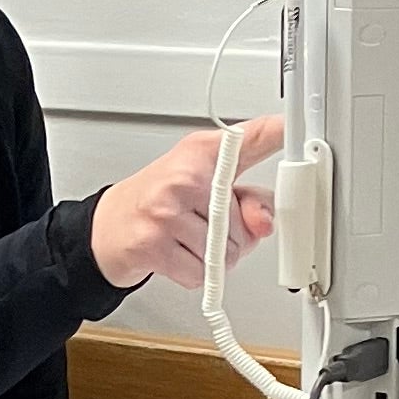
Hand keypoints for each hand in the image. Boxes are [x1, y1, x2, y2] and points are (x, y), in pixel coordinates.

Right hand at [88, 111, 283, 295]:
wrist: (109, 225)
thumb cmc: (161, 199)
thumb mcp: (206, 184)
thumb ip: (248, 197)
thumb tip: (263, 224)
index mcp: (200, 154)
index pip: (245, 140)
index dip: (273, 133)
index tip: (289, 124)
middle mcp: (182, 177)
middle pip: (243, 223)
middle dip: (233, 237)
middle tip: (205, 224)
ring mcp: (166, 211)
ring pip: (224, 253)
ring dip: (213, 259)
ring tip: (190, 240)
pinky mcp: (153, 244)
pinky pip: (200, 273)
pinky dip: (195, 274)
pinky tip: (178, 254)